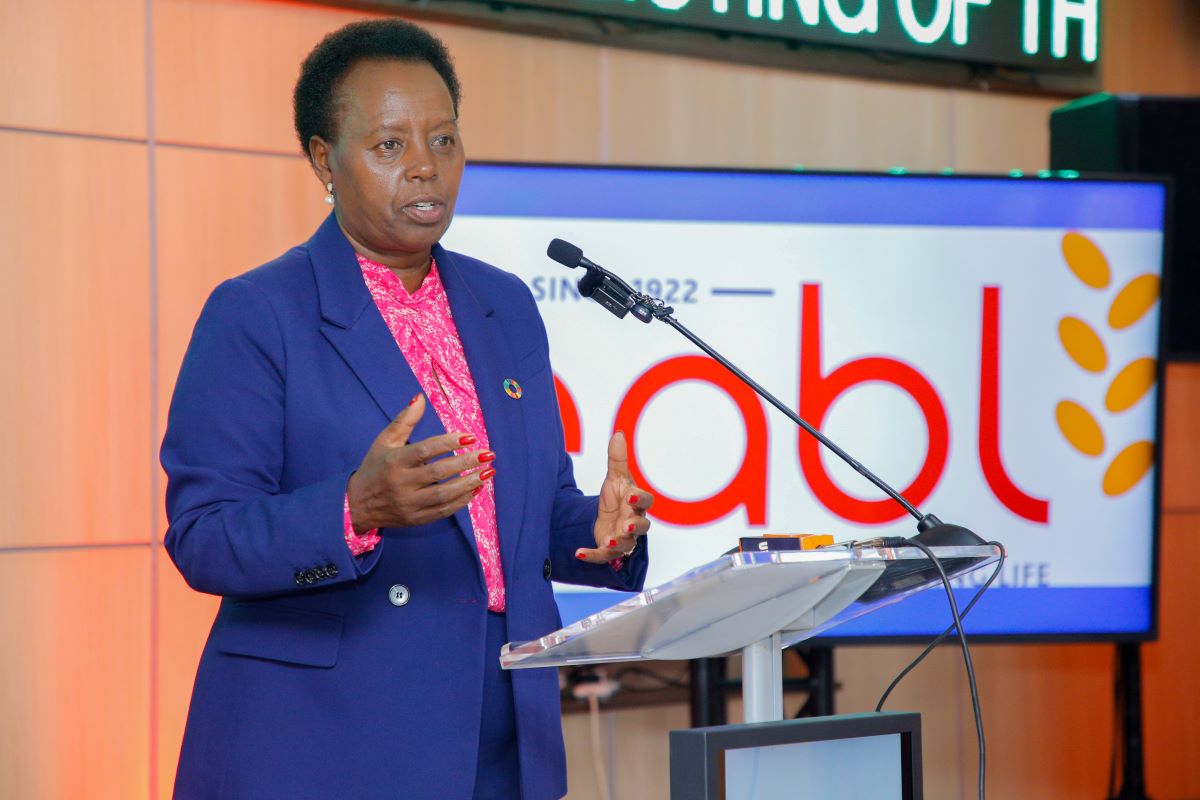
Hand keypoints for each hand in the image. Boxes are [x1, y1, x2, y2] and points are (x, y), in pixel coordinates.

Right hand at [347, 395, 494, 531]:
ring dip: (469, 484)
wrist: (357, 505)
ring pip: (444, 495)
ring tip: (488, 472)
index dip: (449, 442)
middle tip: (488, 454)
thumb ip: (404, 420)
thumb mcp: (384, 441)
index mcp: (394, 461)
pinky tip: (476, 490)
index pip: (425, 450)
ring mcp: (409, 503)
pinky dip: (461, 502)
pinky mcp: (416, 519)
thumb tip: (420, 397)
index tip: (471, 436)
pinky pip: (443, 511)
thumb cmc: (375, 467)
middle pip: (438, 473)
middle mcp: (402, 483)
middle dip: (466, 463)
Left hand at [578, 431, 652, 562]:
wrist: (608, 516)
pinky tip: (579, 552)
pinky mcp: (609, 549)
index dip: (639, 499)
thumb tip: (618, 433)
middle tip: (626, 524)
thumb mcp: (614, 477)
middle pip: (642, 526)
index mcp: (636, 503)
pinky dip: (592, 555)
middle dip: (635, 526)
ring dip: (618, 543)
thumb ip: (617, 459)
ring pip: (626, 544)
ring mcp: (623, 537)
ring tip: (608, 540)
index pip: (645, 501)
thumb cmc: (617, 496)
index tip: (629, 497)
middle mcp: (634, 521)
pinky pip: (603, 556)